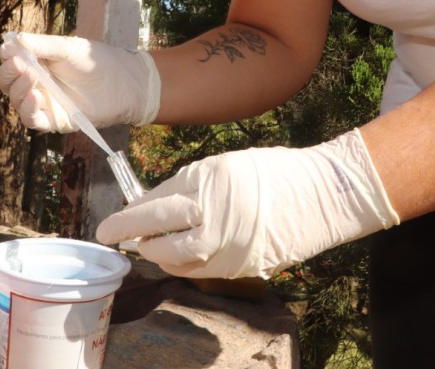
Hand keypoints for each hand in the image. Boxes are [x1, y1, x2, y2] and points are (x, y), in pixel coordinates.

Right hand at [0, 33, 160, 132]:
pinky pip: (32, 120)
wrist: (121, 83)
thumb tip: (14, 39)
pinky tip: (37, 97)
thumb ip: (42, 45)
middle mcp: (36, 83)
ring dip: (19, 90)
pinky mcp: (54, 120)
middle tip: (21, 65)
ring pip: (16, 101)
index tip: (11, 50)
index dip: (7, 57)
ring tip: (33, 78)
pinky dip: (28, 110)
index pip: (11, 62)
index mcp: (36, 63)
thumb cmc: (95, 61)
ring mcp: (44, 102)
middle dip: (9, 74)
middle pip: (8, 83)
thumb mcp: (67, 47)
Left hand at [96, 129, 398, 278]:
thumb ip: (197, 184)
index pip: (160, 196)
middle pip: (158, 222)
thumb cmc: (279, 172)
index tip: (119, 215)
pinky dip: (180, 266)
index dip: (135, 208)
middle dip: (127, 229)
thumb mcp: (231, 165)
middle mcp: (216, 208)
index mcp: (212, 177)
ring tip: (144, 247)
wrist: (326, 194)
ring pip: (175, 254)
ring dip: (153, 252)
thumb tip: (160, 204)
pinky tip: (172, 260)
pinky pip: (200, 269)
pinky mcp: (241, 264)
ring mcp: (229, 239)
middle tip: (107, 234)